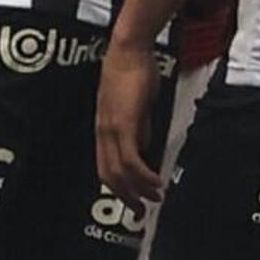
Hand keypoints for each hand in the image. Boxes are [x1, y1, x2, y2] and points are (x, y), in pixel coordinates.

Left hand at [94, 42, 169, 203]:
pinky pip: (131, 158)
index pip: (106, 167)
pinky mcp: (124, 124)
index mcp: (104, 128)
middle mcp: (103, 132)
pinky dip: (143, 175)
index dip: (118, 188)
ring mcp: (112, 129)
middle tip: (141, 210)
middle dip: (126, 197)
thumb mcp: (136, 105)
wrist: (129, 49)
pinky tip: (155, 181)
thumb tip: (144, 145)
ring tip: (155, 197)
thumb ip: (139, 127)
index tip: (133, 200)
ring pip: (120, 172)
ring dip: (139, 189)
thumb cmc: (133, 69)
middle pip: (109, 176)